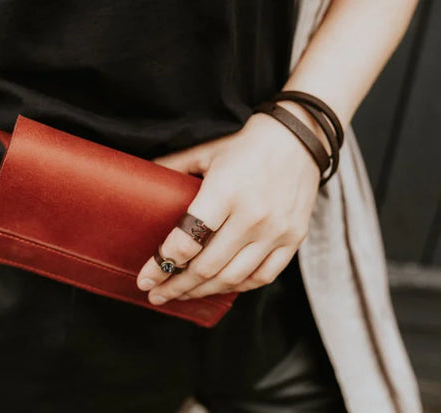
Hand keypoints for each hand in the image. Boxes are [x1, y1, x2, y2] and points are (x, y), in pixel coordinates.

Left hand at [135, 112, 321, 304]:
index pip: (186, 241)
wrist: (301, 136)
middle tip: (156, 294)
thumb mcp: (206, 151)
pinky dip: (238, 286)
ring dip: (201, 291)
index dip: (161, 265)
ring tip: (181, 294)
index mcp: (224, 192)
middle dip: (175, 286)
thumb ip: (173, 167)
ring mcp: (275, 230)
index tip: (144, 279)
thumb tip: (140, 178)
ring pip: (232, 278)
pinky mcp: (294, 238)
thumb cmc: (247, 144)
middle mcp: (251, 216)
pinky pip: (263, 276)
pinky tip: (219, 287)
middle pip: (206, 267)